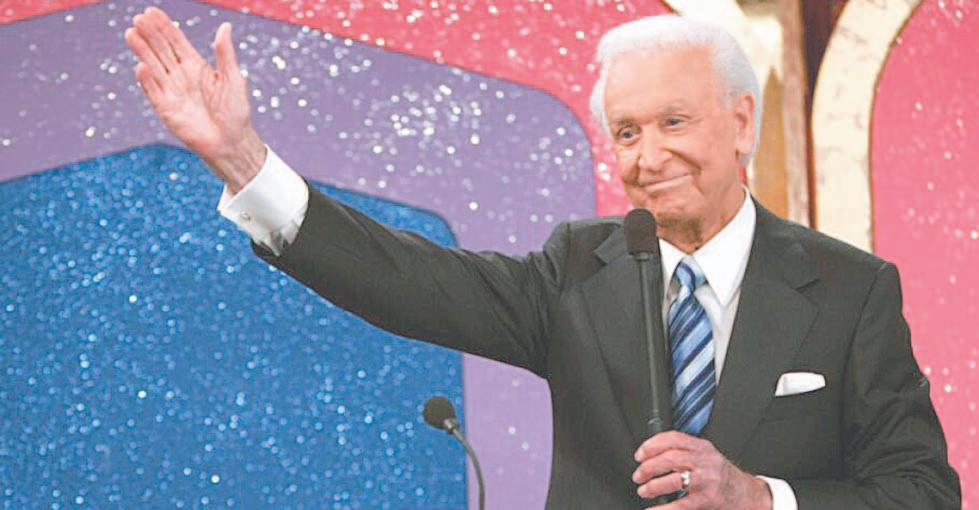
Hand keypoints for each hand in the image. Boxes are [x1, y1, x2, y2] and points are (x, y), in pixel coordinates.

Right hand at [124, 6, 265, 192]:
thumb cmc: (236, 111)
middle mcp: (181, 76)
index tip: (151, 11)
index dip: (164, 27)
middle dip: (150, 35)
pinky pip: (153, 92)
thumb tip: (226, 26)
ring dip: (142, 52)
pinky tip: (141, 66)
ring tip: (131, 34)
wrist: (231, 142)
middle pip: (161, 51)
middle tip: (138, 18)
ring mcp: (171, 92)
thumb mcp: (233, 78)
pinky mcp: (166, 109)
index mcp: (196, 66)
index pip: (176, 42)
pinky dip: (147, 80)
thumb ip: (225, 54)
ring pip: (153, 67)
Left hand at [632, 431, 771, 509]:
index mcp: (702, 447)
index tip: (640, 454)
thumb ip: (684, 451)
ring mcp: (707, 481)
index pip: (673, 439)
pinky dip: (663, 509)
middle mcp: (705, 461)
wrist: (745, 493)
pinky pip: (681, 504)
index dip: (652, 445)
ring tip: (644, 491)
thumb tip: (652, 453)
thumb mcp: (706, 455)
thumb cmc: (721, 474)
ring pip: (674, 480)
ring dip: (653, 486)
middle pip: (670, 458)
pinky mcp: (707, 499)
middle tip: (638, 475)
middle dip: (649, 467)